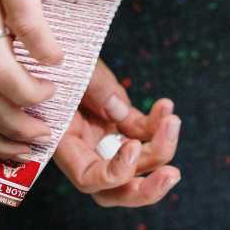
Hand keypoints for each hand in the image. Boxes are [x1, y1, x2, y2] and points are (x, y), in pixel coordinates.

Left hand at [0, 0, 75, 160]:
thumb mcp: (13, 39)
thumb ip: (12, 84)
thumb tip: (27, 147)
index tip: (21, 152)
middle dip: (11, 121)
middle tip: (43, 131)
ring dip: (27, 91)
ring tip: (51, 93)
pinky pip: (24, 23)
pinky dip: (46, 50)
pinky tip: (59, 58)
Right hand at [54, 59, 181, 207]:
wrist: (61, 40)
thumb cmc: (58, 52)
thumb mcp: (73, 65)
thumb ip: (95, 88)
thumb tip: (120, 113)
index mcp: (63, 141)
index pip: (89, 178)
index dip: (115, 173)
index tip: (133, 146)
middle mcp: (84, 147)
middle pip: (115, 190)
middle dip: (146, 190)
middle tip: (172, 175)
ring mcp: (104, 136)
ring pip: (137, 165)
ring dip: (161, 149)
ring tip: (172, 121)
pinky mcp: (121, 121)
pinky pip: (144, 134)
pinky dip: (159, 125)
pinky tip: (165, 106)